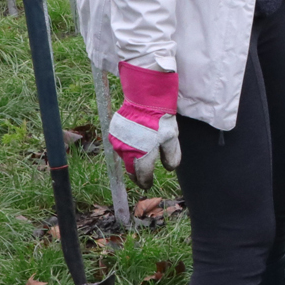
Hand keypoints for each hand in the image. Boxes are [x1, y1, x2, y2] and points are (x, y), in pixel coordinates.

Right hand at [109, 61, 181, 191]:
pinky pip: (120, 145)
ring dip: (132, 160)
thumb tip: (169, 168)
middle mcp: (127, 152)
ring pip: (125, 158)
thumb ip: (171, 156)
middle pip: (131, 170)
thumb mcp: (171, 139)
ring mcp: (118, 142)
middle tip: (142, 178)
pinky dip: (127, 148)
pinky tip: (134, 143)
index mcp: (141, 156)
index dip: (145, 182)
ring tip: (140, 158)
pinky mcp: (113, 133)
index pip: (142, 176)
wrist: (145, 99)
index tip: (148, 185)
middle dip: (136, 175)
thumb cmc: (160, 120)